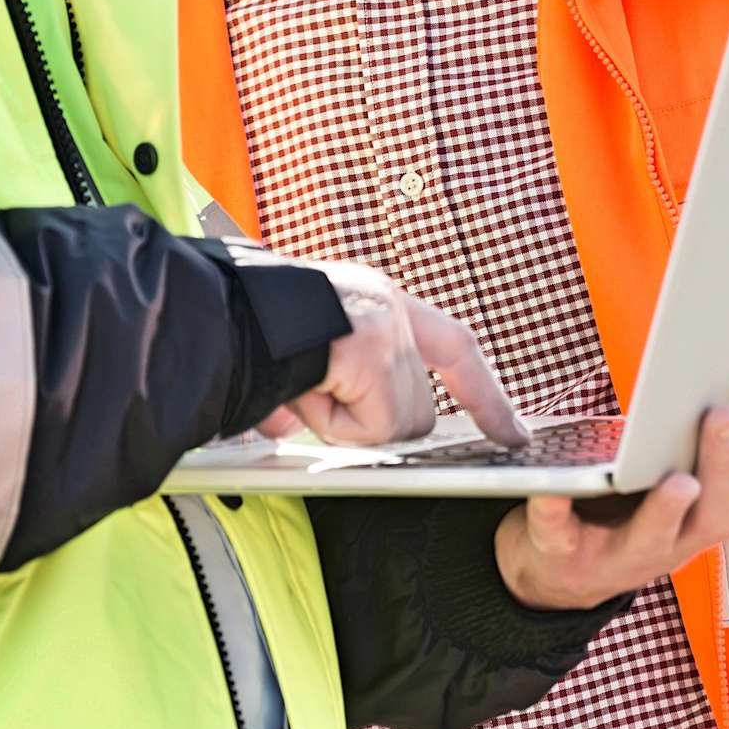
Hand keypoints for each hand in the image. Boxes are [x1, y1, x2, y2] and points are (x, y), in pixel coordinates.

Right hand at [256, 264, 526, 448]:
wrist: (214, 313)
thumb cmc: (243, 329)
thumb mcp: (298, 355)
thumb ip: (317, 390)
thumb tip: (286, 426)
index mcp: (376, 298)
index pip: (454, 346)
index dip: (484, 392)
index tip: (513, 430)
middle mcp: (391, 307)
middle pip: (417, 408)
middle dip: (372, 423)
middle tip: (316, 396)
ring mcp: (387, 332)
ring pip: (393, 425)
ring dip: (344, 424)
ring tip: (301, 387)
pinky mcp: (372, 357)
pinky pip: (368, 427)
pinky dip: (332, 425)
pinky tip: (304, 392)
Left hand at [493, 357, 728, 611]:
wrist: (565, 567)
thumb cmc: (648, 507)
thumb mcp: (713, 493)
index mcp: (721, 513)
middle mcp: (684, 542)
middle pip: (721, 512)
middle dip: (727, 461)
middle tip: (727, 410)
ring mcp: (626, 555)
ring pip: (658, 539)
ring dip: (669, 507)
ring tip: (677, 476)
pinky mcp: (566, 556)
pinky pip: (562, 537)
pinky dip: (556, 513)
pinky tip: (553, 488)